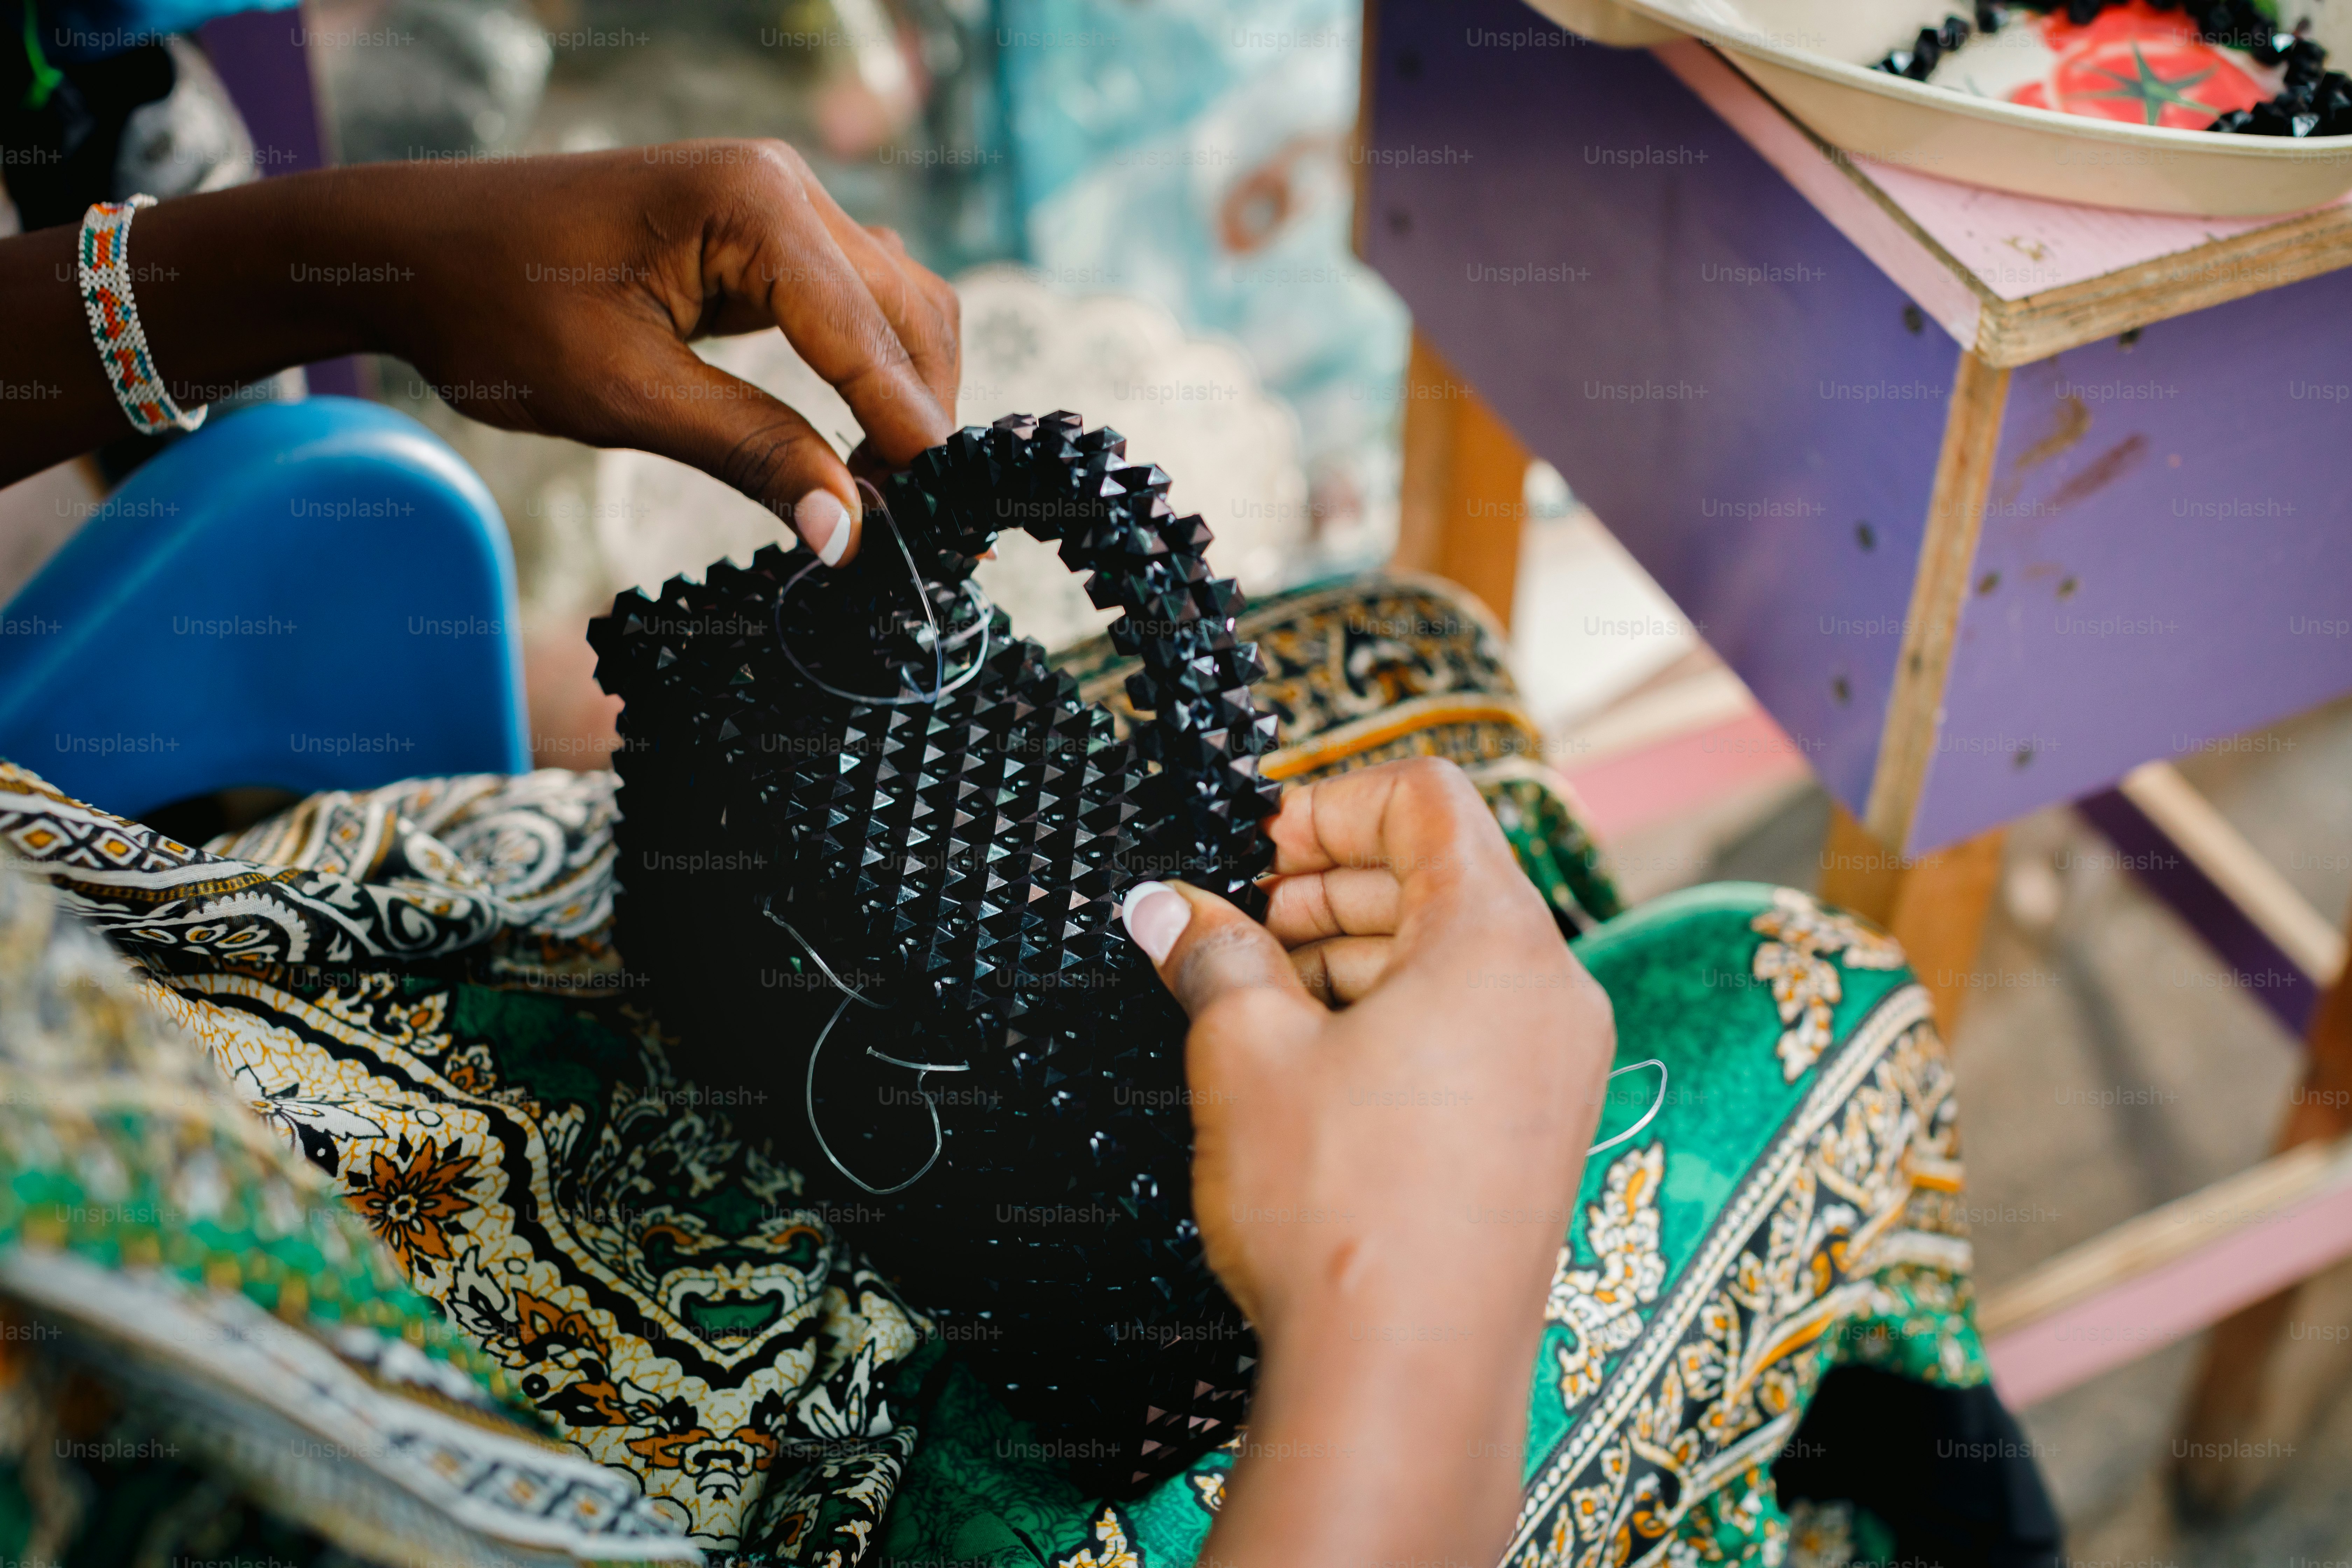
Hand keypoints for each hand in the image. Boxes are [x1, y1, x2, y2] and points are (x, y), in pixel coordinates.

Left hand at [338, 143, 958, 565]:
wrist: (416, 248)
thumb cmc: (496, 308)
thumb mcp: (625, 396)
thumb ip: (751, 453)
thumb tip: (848, 533)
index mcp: (753, 205)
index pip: (872, 339)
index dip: (915, 440)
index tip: (946, 529)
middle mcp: (784, 186)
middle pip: (910, 316)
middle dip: (927, 421)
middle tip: (930, 528)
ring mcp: (778, 204)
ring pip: (897, 308)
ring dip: (907, 398)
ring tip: (897, 495)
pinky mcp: (764, 234)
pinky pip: (854, 303)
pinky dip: (873, 372)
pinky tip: (859, 441)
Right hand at [1120, 757, 1613, 1567]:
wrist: (1405, 1381)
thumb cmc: (1339, 1212)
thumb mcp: (1246, 1053)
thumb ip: (1211, 955)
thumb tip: (1168, 905)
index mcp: (1500, 941)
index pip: (1427, 800)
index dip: (1327, 804)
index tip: (1250, 847)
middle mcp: (1552, 993)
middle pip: (1442, 874)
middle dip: (1329, 884)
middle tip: (1238, 922)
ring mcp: (1557, 1068)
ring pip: (1453, 958)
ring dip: (1352, 953)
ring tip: (1257, 994)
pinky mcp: (1539, 1133)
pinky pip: (1471, 1030)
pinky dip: (1392, 1017)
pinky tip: (1310, 1060)